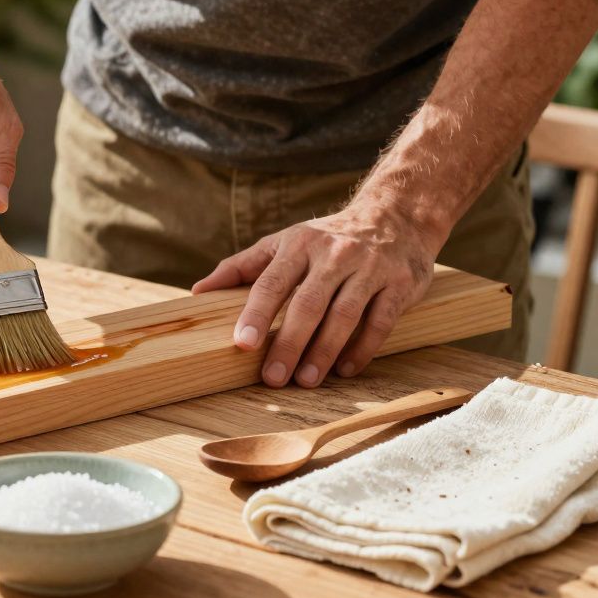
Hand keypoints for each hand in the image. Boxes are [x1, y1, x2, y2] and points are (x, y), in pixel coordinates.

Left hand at [191, 203, 440, 387]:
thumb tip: (198, 292)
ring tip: (305, 380)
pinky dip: (362, 348)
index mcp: (299, 245)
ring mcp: (370, 268)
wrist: (395, 217)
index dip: (255, 314)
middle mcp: (335, 254)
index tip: (241, 344)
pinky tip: (344, 369)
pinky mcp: (400, 284)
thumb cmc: (326, 239)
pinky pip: (380, 321)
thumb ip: (241, 267)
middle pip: (308, 304)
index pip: (272, 282)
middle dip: (289, 343)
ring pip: (344, 315)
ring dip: (323, 352)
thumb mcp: (282, 243)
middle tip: (273, 377)